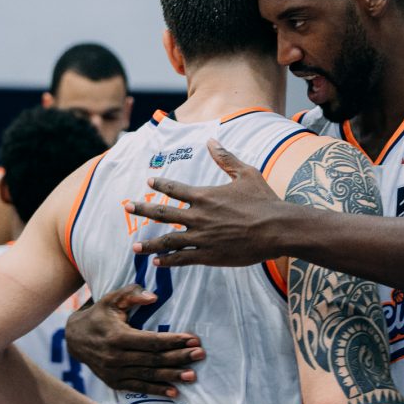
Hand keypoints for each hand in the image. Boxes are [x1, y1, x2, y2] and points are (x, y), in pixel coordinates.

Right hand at [65, 284, 204, 397]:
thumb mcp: (113, 299)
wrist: (74, 338)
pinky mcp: (114, 383)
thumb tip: (153, 297)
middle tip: (200, 355)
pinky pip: (138, 388)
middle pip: (154, 360)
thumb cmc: (99, 314)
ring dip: (172, 376)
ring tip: (193, 376)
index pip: (152, 341)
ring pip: (149, 376)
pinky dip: (156, 391)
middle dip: (179, 358)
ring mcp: (115, 373)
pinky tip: (174, 392)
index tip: (193, 339)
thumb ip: (133, 295)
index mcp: (118, 337)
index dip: (174, 341)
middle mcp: (116, 358)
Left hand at [128, 140, 283, 267]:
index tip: (149, 181)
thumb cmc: (263, 200)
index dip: (160, 184)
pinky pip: (183, 259)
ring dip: (150, 244)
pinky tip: (158, 263)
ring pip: (168, 241)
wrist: (277, 228)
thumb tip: (211, 140)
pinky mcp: (210, 256)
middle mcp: (199, 216)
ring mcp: (202, 238)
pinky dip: (168, 261)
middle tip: (126, 206)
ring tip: (135, 247)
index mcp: (205, 195)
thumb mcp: (246, 173)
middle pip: (163, 213)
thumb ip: (226, 158)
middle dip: (143, 209)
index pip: (175, 188)